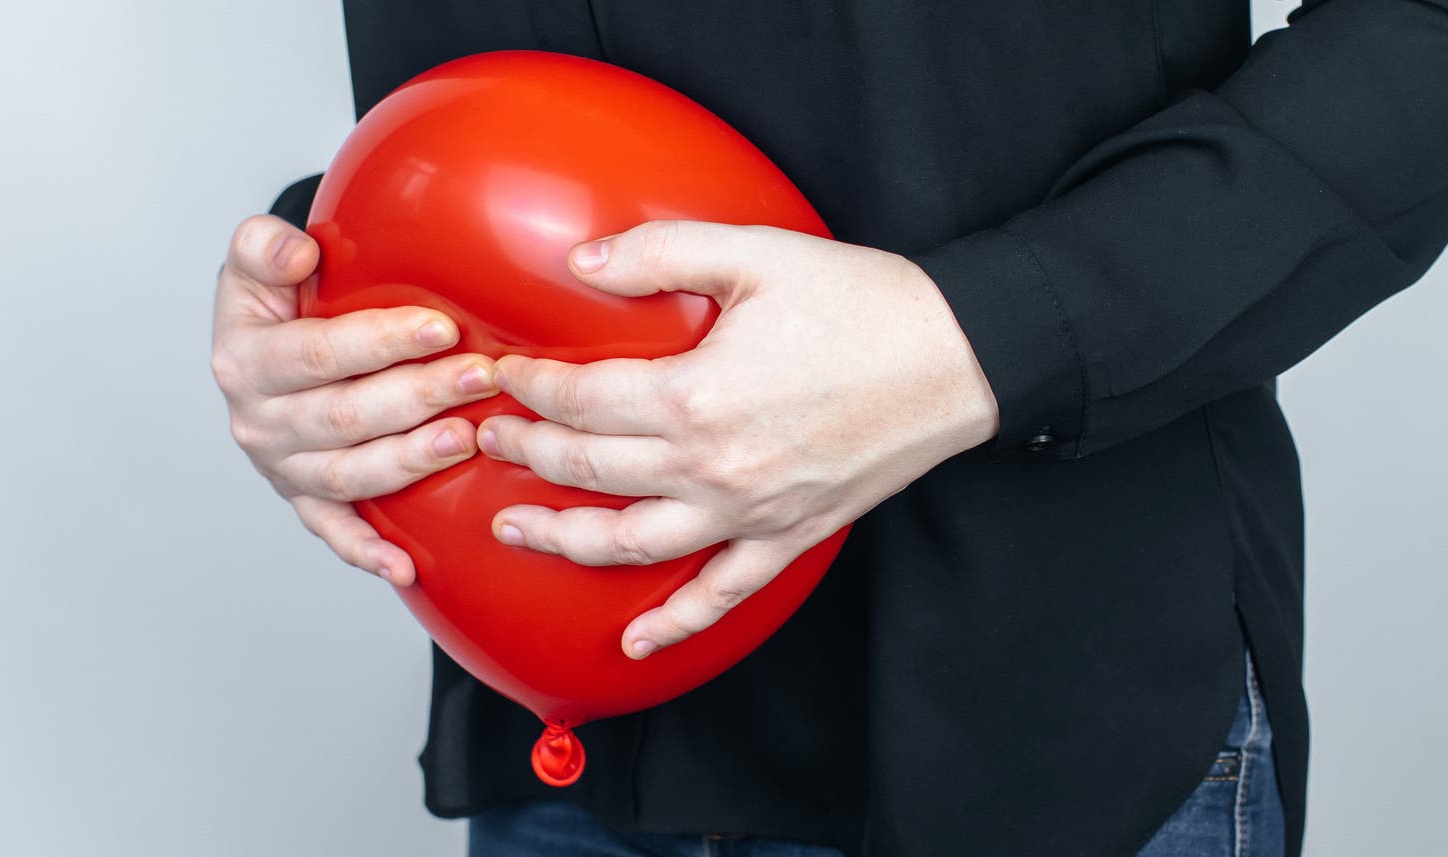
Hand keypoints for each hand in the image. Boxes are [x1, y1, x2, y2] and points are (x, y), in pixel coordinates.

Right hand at [210, 215, 497, 584]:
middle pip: (345, 416)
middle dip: (419, 395)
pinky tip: (406, 567)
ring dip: (410, 460)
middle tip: (483, 376)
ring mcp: (283, 468)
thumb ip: (264, 247)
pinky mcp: (305, 501)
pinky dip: (366, 553)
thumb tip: (297, 252)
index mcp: (245, 361)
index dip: (380, 341)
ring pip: (350, 474)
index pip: (319, 354)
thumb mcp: (255, 264)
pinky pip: (334, 532)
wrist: (261, 350)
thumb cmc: (275, 302)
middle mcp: (259, 422)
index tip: (441, 326)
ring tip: (467, 439)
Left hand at [478, 221, 997, 657]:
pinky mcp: (790, 535)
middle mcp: (712, 468)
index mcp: (695, 397)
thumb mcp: (757, 255)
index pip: (582, 400)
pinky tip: (636, 642)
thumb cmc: (866, 305)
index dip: (530, 387)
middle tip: (488, 439)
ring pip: (631, 544)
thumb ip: (660, 253)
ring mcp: (750, 512)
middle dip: (525, 455)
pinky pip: (722, 593)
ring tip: (516, 528)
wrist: (959, 357)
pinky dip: (676, 623)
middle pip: (589, 472)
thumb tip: (582, 263)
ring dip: (563, 540)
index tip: (504, 375)